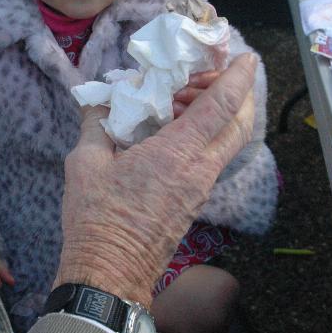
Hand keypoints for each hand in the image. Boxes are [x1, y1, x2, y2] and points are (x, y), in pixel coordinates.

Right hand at [56, 53, 256, 306]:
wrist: (109, 274)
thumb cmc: (97, 220)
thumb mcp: (86, 162)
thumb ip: (98, 123)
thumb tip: (103, 102)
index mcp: (177, 155)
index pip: (222, 107)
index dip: (238, 77)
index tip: (245, 57)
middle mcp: (199, 171)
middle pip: (239, 124)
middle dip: (235, 92)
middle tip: (205, 77)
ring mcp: (200, 188)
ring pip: (229, 142)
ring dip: (219, 114)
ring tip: (182, 102)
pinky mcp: (194, 201)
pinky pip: (213, 158)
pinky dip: (207, 134)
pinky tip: (175, 130)